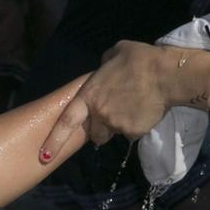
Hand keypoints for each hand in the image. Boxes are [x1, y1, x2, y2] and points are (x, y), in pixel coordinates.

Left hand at [42, 40, 178, 157]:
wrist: (165, 74)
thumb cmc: (139, 59)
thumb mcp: (115, 53)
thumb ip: (103, 66)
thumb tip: (104, 69)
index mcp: (89, 95)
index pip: (66, 122)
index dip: (54, 140)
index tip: (43, 156)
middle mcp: (99, 113)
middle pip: (95, 133)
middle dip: (102, 128)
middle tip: (117, 111)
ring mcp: (116, 124)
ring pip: (114, 133)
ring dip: (119, 126)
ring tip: (134, 107)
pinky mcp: (133, 132)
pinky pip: (132, 133)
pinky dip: (137, 126)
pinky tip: (146, 110)